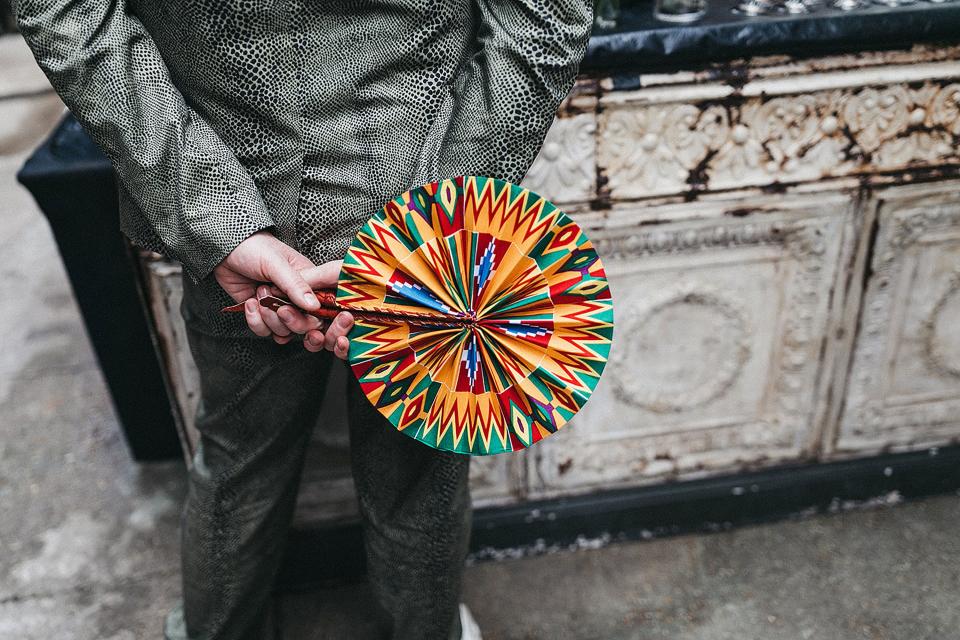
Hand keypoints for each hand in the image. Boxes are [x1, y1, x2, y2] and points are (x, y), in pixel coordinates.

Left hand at [213, 232, 352, 358]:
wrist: (224, 249)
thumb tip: (314, 306)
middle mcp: (296, 298)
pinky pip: (264, 331)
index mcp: (308, 283)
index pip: (319, 309)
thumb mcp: (276, 263)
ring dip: (267, 317)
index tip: (294, 310)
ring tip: (258, 294)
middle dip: (287, 320)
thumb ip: (295, 285)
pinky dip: (255, 321)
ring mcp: (278, 307)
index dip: (311, 317)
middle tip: (276, 306)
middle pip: (303, 325)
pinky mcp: (261, 314)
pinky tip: (249, 303)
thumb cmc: (255, 248)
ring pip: (283, 331)